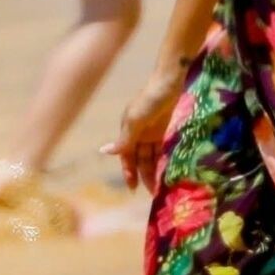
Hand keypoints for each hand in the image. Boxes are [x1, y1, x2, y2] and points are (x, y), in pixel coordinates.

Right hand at [104, 64, 186, 191]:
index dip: (128, 172)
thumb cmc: (150, 99)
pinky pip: (162, 148)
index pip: (127, 156)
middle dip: (143, 174)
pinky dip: (163, 159)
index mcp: (128, 130)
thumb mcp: (135, 120)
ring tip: (160, 185)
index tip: (132, 189)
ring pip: (151, 155)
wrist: (170, 81)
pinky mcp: (165, 128)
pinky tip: (167, 170)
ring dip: (154, 169)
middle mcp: (138, 132)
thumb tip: (104, 152)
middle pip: (140, 158)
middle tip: (151, 192)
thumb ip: (124, 138)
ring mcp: (152, 130)